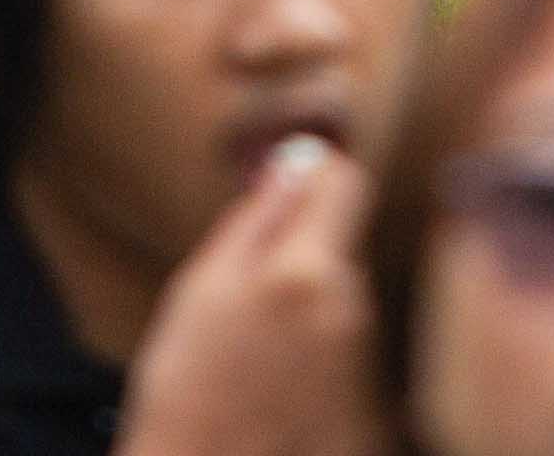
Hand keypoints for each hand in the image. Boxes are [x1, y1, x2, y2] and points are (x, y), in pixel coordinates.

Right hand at [124, 135, 392, 455]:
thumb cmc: (188, 383)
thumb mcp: (203, 284)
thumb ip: (256, 218)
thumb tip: (295, 163)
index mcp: (309, 271)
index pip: (346, 181)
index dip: (314, 175)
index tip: (284, 189)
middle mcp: (351, 308)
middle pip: (340, 241)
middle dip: (299, 248)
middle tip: (243, 290)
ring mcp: (362, 353)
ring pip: (339, 290)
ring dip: (304, 297)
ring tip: (253, 340)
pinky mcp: (365, 390)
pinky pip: (340, 336)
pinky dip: (312, 341)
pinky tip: (272, 373)